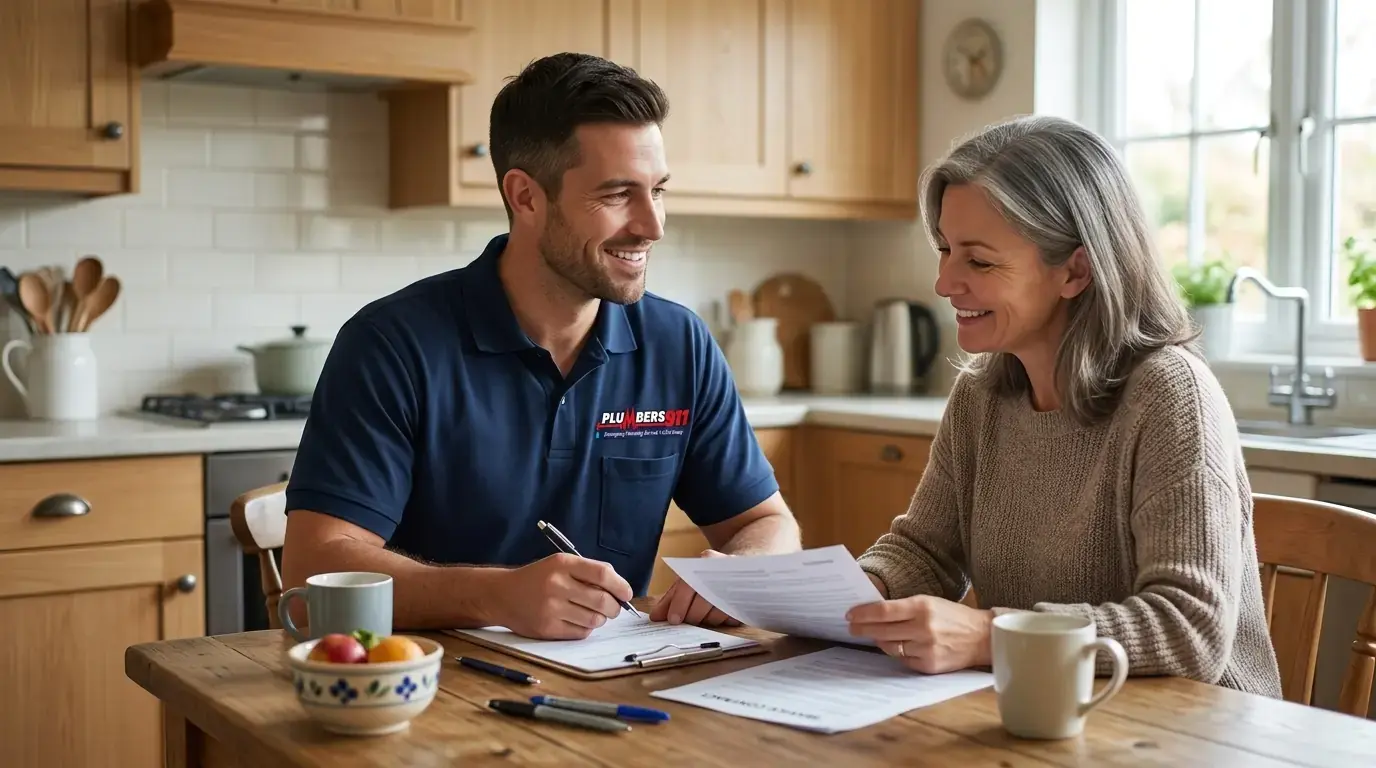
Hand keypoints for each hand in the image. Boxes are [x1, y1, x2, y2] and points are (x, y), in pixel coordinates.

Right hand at [490, 553, 633, 639]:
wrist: (502, 595)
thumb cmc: (537, 578)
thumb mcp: (559, 564)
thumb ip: (588, 571)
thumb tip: (619, 587)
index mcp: (562, 564)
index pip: (602, 574)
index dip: (620, 586)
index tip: (627, 594)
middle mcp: (556, 584)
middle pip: (602, 600)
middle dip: (614, 607)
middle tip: (614, 608)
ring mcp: (551, 608)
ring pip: (594, 619)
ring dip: (600, 619)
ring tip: (594, 614)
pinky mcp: (547, 628)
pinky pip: (581, 632)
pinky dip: (586, 628)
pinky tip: (578, 621)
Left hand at [649, 549, 740, 626]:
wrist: (742, 567)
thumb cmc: (709, 576)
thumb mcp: (690, 581)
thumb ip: (672, 598)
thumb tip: (656, 617)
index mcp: (706, 560)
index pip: (688, 585)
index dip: (679, 604)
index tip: (674, 620)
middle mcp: (724, 567)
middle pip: (703, 601)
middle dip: (693, 616)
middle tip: (691, 619)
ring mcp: (739, 582)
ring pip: (718, 612)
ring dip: (709, 619)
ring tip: (707, 614)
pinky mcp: (749, 596)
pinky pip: (732, 617)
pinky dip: (724, 620)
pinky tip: (722, 613)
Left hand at [845, 595, 993, 673]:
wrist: (982, 637)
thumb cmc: (952, 616)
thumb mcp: (929, 602)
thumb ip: (904, 608)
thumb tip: (873, 613)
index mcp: (922, 607)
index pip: (883, 611)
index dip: (863, 614)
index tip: (850, 615)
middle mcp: (923, 628)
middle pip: (881, 630)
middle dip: (862, 629)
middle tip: (852, 627)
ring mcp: (926, 649)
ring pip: (890, 647)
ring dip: (879, 641)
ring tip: (875, 635)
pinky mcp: (929, 666)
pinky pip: (903, 660)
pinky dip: (897, 653)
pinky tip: (898, 646)